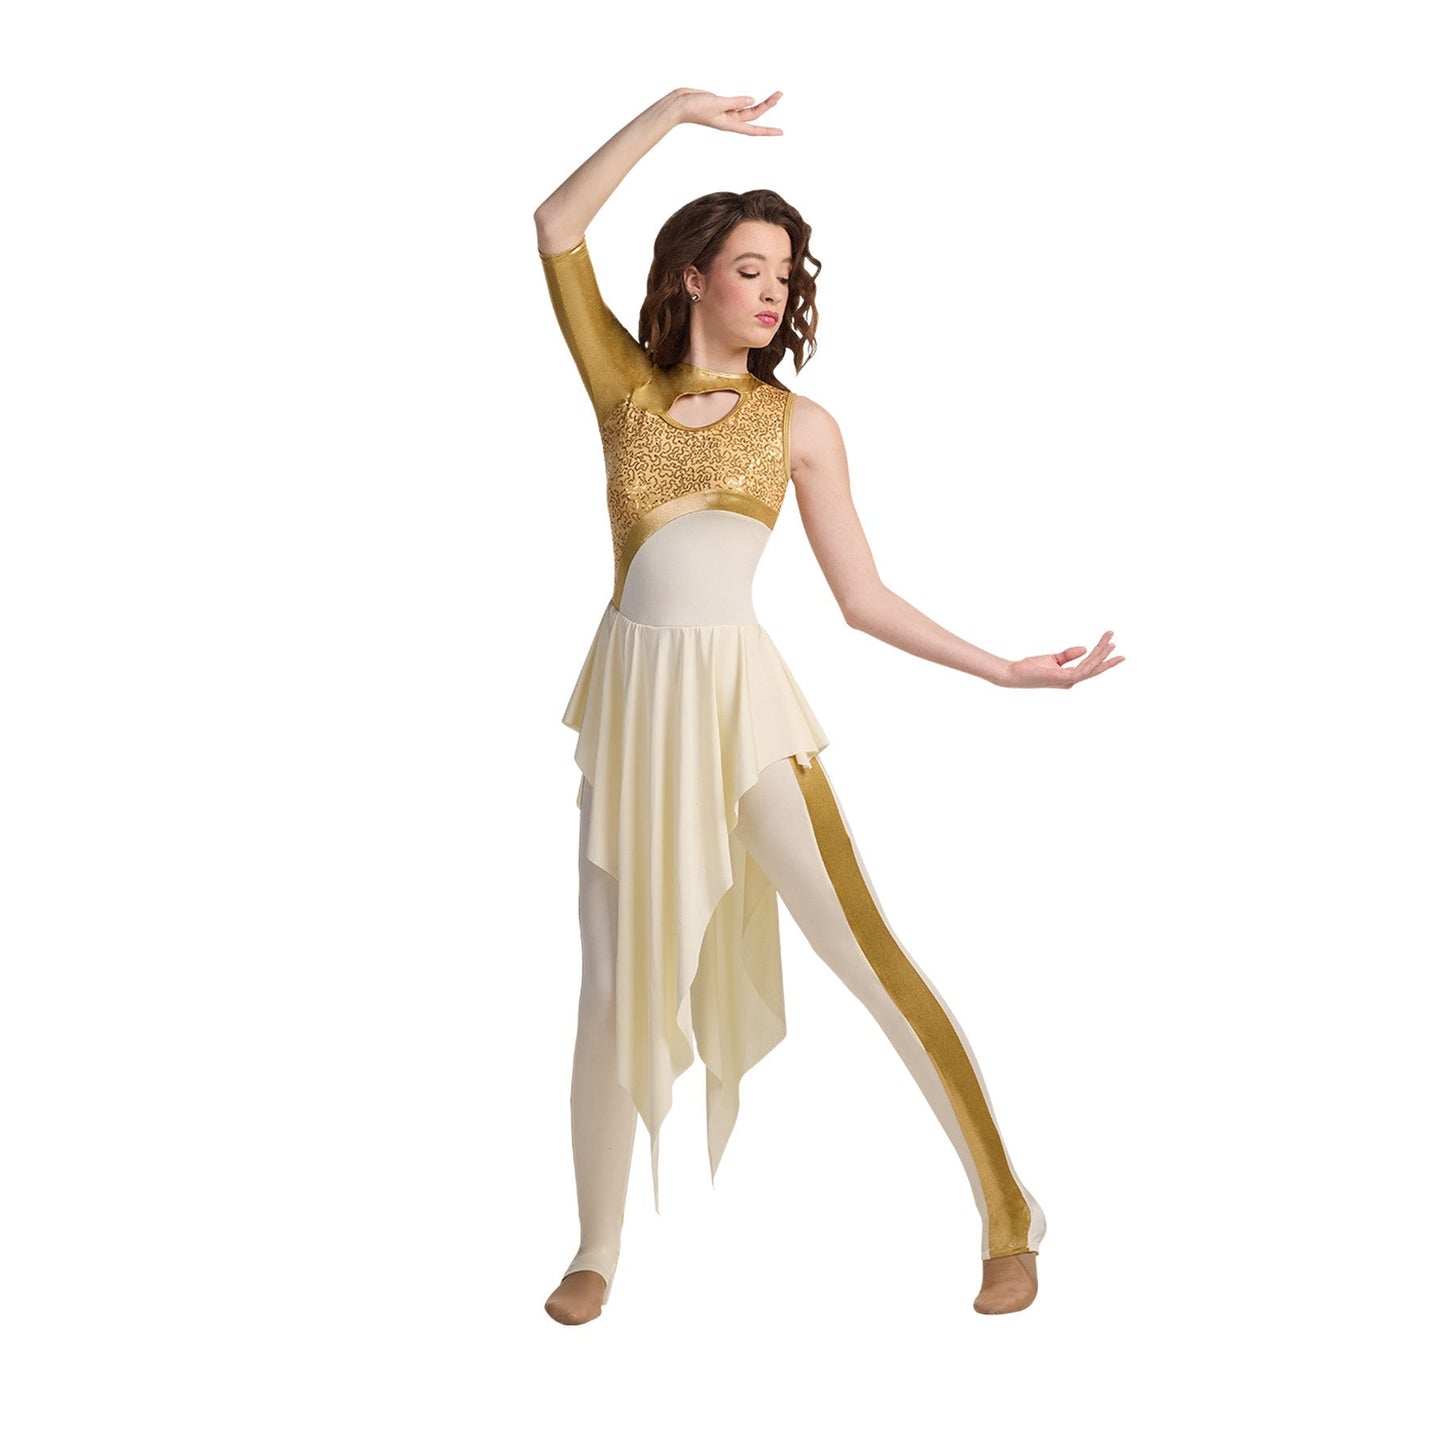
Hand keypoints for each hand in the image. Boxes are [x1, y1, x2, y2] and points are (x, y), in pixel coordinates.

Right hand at [669, 89, 783, 135]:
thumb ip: (735, 102)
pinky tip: (752, 99)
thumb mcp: (717, 103)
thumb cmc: (694, 107)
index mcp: (729, 123)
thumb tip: (751, 100)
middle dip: (767, 105)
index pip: (753, 129)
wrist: (678, 104)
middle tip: (780, 94)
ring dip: (761, 102)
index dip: (767, 131)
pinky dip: (746, 100)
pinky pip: (738, 103)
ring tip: (775, 95)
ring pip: (747, 109)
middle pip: (753, 115)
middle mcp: (729, 120)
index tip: (781, 132)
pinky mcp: (720, 104)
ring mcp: (725, 112)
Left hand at [1001, 631, 1123, 687]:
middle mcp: (1071, 680)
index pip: (1090, 665)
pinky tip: (1097, 651)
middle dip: (1105, 653)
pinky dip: (1092, 662)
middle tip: (1113, 638)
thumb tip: (1085, 648)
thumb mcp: (1053, 658)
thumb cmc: (1031, 668)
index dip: (1102, 655)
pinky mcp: (1062, 678)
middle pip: (1094, 666)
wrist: (1014, 674)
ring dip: (1101, 655)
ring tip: (1110, 642)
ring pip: (1091, 667)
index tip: (1112, 644)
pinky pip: (1082, 671)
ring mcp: (1068, 680)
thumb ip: (1069, 655)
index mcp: (1070, 676)